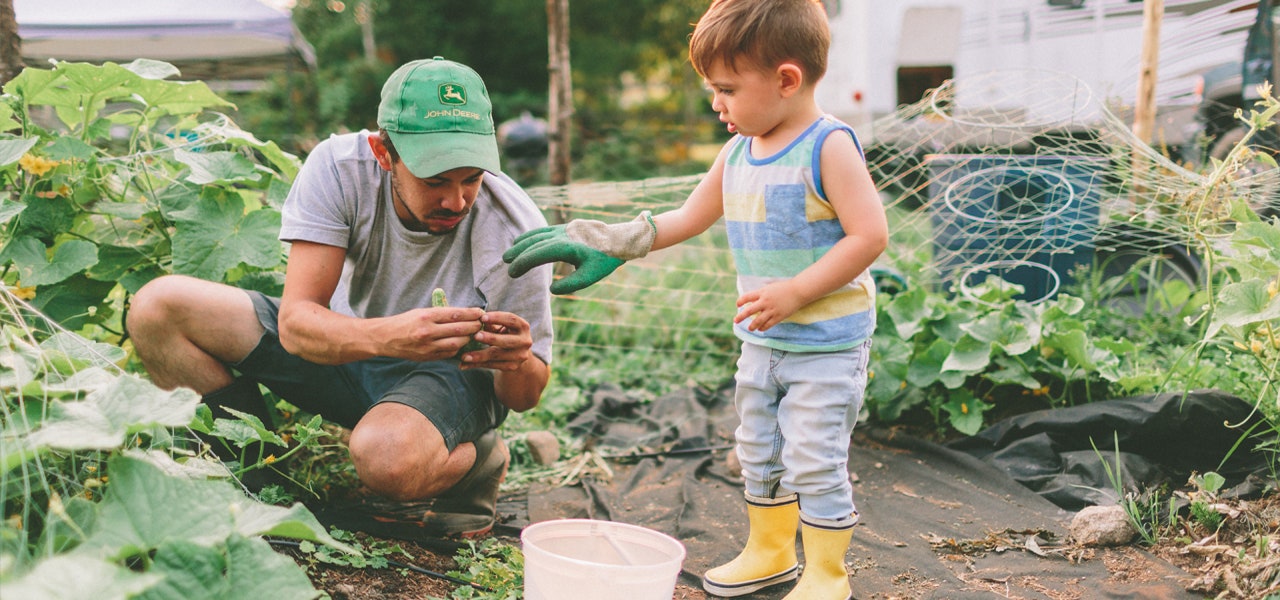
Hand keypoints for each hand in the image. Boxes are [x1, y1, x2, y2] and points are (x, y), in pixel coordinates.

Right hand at [380, 306, 484, 361]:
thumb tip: (463, 313)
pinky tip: (461, 343)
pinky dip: (457, 348)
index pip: (455, 314)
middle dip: (474, 326)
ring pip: (456, 343)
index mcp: (426, 316)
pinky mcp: (427, 357)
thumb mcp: (420, 312)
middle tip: (481, 323)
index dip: (471, 313)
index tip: (480, 312)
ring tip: (473, 334)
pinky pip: (448, 353)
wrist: (385, 338)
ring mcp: (427, 346)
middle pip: (459, 329)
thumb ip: (440, 313)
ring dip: (468, 338)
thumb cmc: (405, 322)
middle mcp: (427, 331)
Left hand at [458, 311, 534, 370]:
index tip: (482, 318)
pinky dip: (477, 364)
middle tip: (475, 336)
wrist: (517, 354)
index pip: (511, 320)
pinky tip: (465, 364)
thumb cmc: (504, 334)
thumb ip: (490, 324)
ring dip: (480, 356)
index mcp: (522, 326)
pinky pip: (492, 365)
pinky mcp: (512, 367)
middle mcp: (525, 341)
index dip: (497, 318)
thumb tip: (473, 320)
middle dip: (491, 338)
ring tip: (464, 356)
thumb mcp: (501, 327)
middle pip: (507, 341)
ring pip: (497, 355)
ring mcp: (520, 356)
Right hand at [503, 212, 655, 294]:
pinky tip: (524, 241)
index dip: (523, 262)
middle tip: (506, 264)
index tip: (512, 272)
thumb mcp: (590, 277)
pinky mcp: (566, 227)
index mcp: (567, 247)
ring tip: (510, 253)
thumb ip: (570, 285)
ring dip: (523, 243)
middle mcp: (563, 235)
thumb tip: (552, 289)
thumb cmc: (605, 260)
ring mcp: (564, 229)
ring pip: (538, 235)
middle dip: (519, 253)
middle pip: (535, 243)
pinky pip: (544, 230)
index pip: (539, 254)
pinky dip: (532, 236)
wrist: (619, 239)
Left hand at [734, 282, 803, 331]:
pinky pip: (768, 325)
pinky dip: (763, 328)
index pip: (746, 297)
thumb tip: (751, 300)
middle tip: (735, 320)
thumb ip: (760, 294)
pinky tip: (760, 329)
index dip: (740, 301)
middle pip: (749, 311)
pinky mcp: (778, 316)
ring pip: (758, 321)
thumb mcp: (769, 288)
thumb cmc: (783, 288)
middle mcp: (765, 301)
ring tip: (750, 328)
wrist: (798, 291)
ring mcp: (772, 310)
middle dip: (740, 317)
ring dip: (752, 326)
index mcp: (762, 292)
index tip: (738, 305)